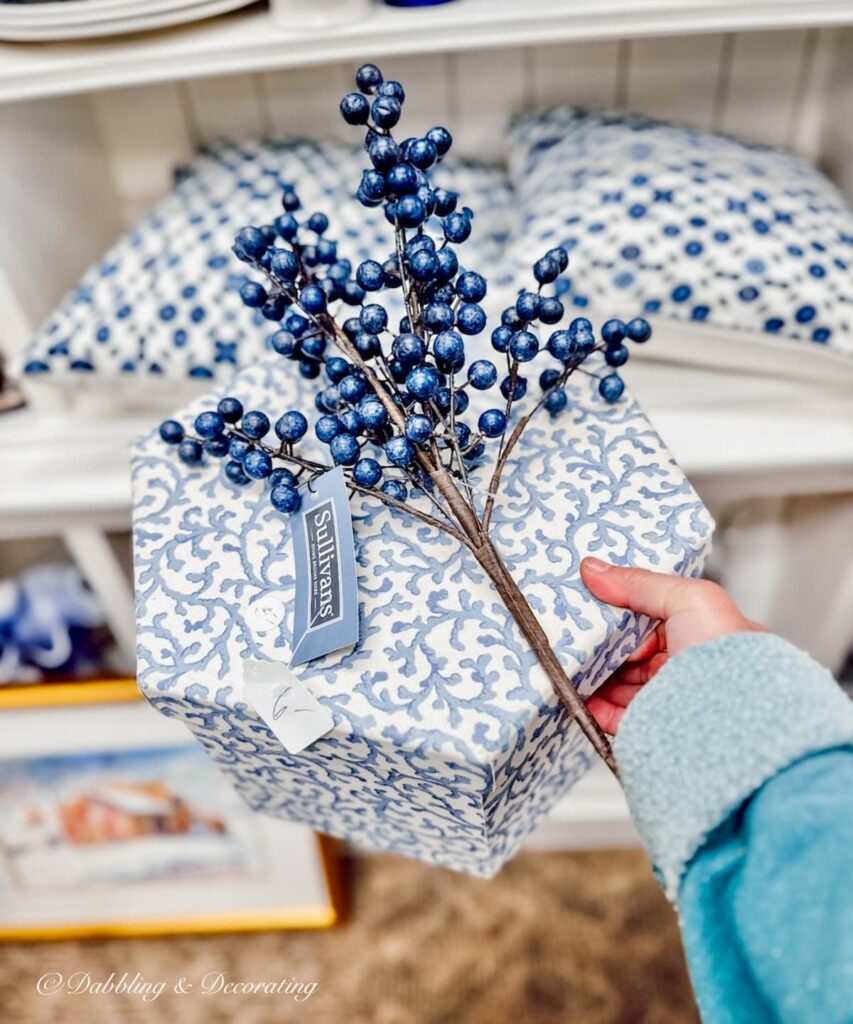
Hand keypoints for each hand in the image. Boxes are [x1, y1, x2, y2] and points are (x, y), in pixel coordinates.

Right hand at [580, 558, 762, 734]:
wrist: (733, 718)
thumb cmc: (727, 656)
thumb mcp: (690, 599)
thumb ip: (641, 583)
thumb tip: (595, 569)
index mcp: (700, 635)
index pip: (652, 618)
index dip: (623, 610)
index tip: (593, 601)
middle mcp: (685, 668)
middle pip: (630, 651)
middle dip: (602, 642)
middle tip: (575, 630)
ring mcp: (667, 699)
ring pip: (618, 683)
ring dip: (592, 671)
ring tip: (568, 658)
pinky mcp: (649, 727)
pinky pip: (611, 714)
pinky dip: (590, 702)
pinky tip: (576, 689)